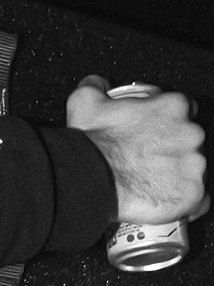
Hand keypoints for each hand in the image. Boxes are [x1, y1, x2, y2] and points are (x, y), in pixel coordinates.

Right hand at [66, 77, 207, 224]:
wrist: (93, 177)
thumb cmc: (94, 141)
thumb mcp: (86, 101)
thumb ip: (96, 86)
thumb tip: (99, 84)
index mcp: (174, 106)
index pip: (185, 109)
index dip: (169, 120)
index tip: (155, 131)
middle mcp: (191, 133)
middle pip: (192, 140)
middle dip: (174, 148)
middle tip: (149, 158)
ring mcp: (195, 165)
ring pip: (195, 169)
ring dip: (179, 174)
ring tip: (154, 181)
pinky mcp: (193, 193)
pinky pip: (199, 200)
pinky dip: (186, 201)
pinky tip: (167, 199)